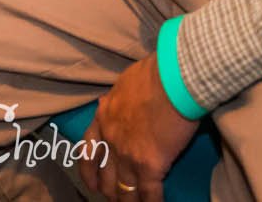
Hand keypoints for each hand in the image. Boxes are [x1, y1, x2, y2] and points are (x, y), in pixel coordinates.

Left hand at [77, 56, 198, 200]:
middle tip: (115, 198)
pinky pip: (148, 193)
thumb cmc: (155, 73)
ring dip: (128, 201)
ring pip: (124, 190)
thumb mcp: (124, 84)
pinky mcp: (149, 165)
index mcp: (103, 117)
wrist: (173, 77)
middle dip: (109, 191)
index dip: (89, 171)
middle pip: (105, 176)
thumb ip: (115, 100)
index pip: (88, 150)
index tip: (91, 184)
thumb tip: (110, 103)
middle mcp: (110, 139)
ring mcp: (128, 155)